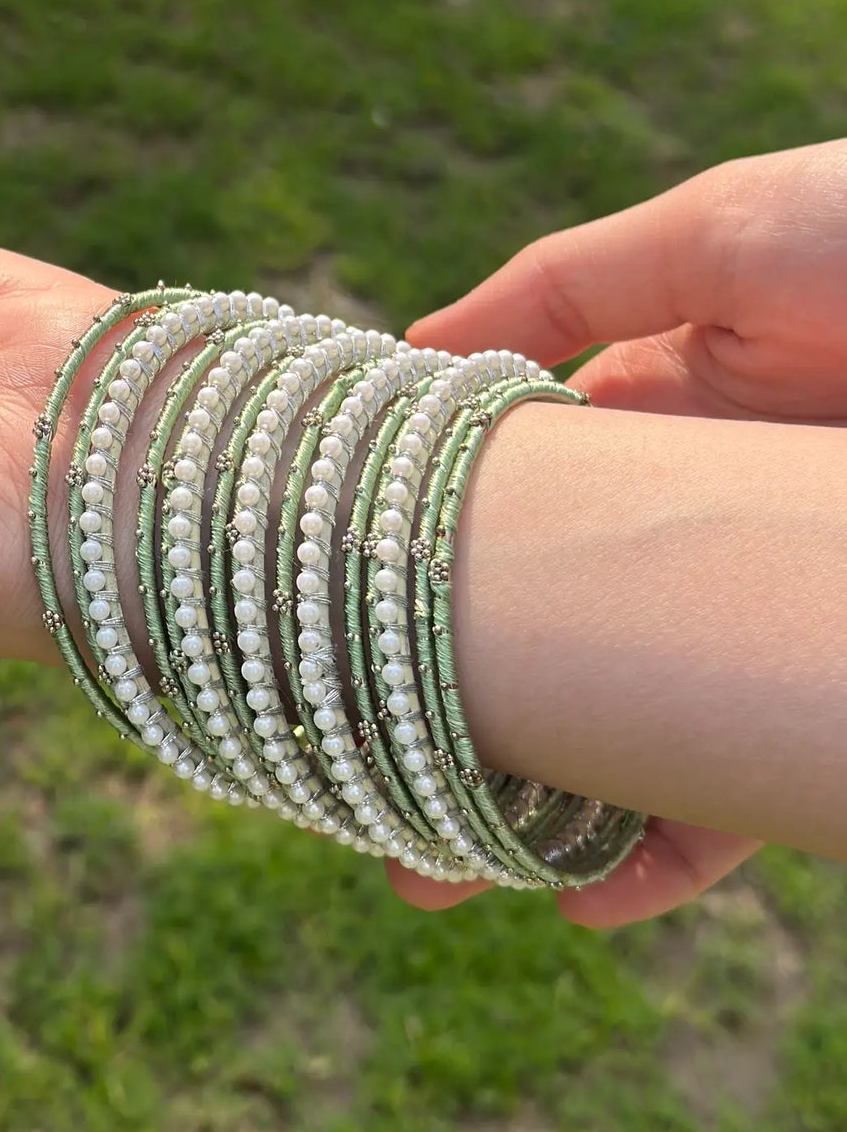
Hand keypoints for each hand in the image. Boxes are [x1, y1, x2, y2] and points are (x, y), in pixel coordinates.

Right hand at [390, 139, 846, 926]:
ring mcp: (756, 608)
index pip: (514, 523)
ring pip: (634, 736)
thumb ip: (557, 290)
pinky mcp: (825, 671)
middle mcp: (691, 533)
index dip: (423, 582)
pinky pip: (752, 783)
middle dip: (460, 728)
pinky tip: (591, 892)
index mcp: (646, 426)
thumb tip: (403, 350)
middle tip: (368, 805)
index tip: (334, 634)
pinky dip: (675, 850)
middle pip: (556, 651)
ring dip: (538, 815)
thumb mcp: (704, 239)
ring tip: (436, 872)